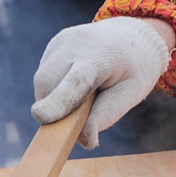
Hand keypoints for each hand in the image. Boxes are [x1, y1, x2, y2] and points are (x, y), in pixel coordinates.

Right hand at [31, 16, 175, 146]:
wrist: (131, 35)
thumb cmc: (133, 70)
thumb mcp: (130, 94)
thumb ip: (105, 116)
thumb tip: (84, 140)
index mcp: (103, 55)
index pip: (76, 81)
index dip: (59, 101)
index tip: (42, 118)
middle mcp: (77, 43)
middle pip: (49, 83)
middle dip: (54, 108)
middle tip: (78, 117)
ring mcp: (62, 41)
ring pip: (43, 81)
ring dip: (54, 99)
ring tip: (83, 95)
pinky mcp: (54, 44)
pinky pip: (45, 75)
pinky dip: (55, 88)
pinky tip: (75, 82)